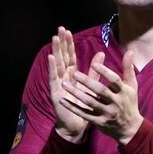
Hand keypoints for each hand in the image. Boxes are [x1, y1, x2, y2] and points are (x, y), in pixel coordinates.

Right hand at [48, 27, 99, 142]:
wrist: (78, 125)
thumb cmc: (84, 106)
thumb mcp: (91, 85)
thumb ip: (94, 70)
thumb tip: (101, 53)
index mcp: (72, 75)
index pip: (70, 56)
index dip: (68, 44)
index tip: (67, 30)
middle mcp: (63, 78)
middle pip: (62, 57)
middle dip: (61, 43)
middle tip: (60, 28)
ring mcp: (58, 84)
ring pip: (56, 65)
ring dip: (55, 51)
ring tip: (54, 38)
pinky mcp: (55, 93)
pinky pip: (53, 78)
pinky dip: (52, 68)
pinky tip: (51, 58)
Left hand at [60, 49, 142, 144]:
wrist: (130, 129)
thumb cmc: (129, 103)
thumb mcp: (131, 86)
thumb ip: (128, 68)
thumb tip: (129, 51)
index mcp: (123, 92)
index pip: (114, 80)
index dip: (104, 72)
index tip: (94, 63)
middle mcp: (115, 103)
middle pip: (100, 91)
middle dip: (87, 82)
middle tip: (74, 73)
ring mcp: (107, 113)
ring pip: (90, 102)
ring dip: (76, 93)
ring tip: (64, 84)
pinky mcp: (99, 122)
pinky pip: (84, 114)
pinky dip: (73, 108)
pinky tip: (63, 100)